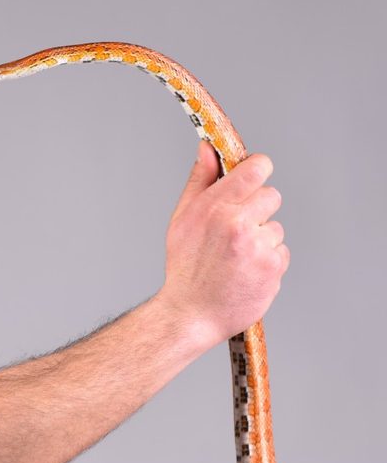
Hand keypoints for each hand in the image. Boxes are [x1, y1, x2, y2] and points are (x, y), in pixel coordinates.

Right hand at [158, 141, 289, 348]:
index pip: (256, 168)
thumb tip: (207, 149)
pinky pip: (280, 251)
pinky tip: (246, 271)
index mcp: (214, 207)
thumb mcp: (182, 219)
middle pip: (271, 195)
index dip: (258, 169)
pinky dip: (267, 260)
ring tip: (236, 257)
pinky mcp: (273, 266)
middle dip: (258, 208)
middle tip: (236, 230)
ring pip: (275, 226)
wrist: (190, 313)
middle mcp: (237, 223)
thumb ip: (200, 180)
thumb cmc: (185, 266)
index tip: (253, 175)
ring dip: (261, 238)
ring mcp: (258, 245)